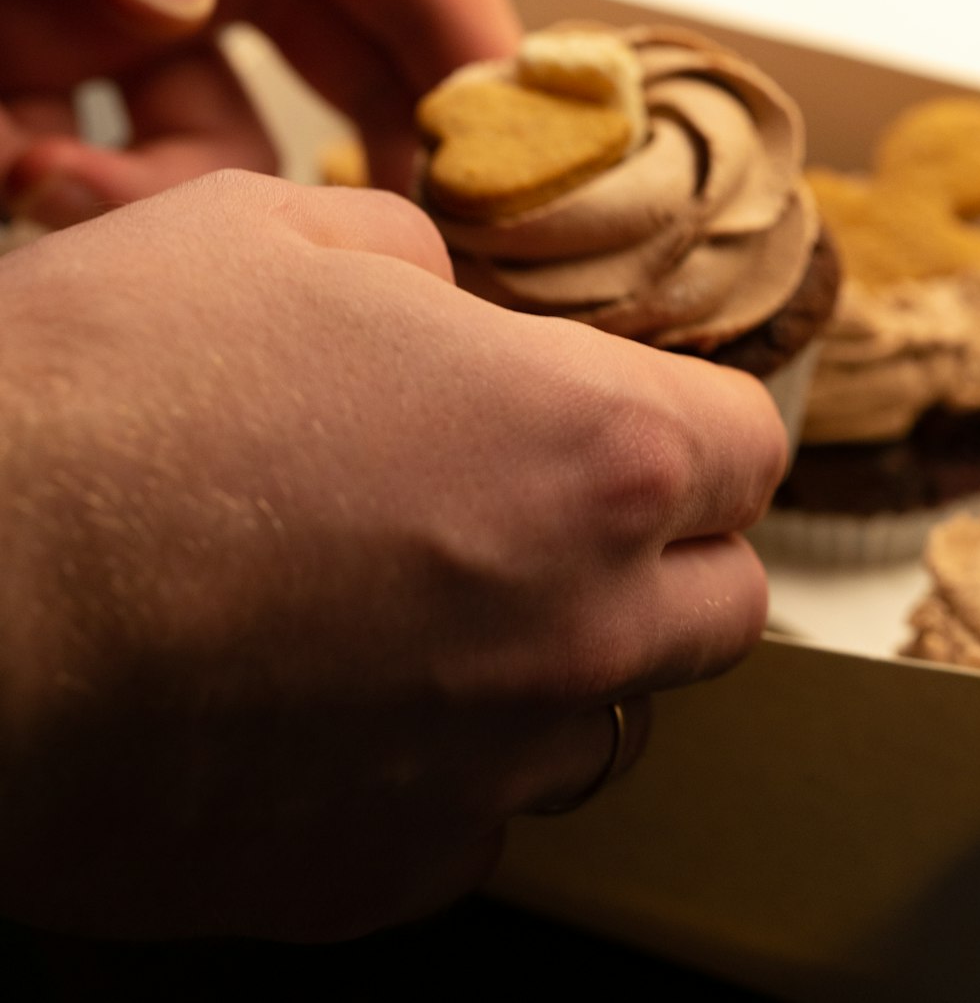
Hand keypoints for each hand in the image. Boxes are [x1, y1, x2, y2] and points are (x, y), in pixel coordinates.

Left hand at [0, 0, 518, 223]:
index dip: (480, 86)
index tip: (514, 187)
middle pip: (356, 89)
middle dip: (379, 184)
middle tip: (380, 269)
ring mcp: (137, 16)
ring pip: (216, 153)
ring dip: (175, 201)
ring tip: (69, 183)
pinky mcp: (42, 57)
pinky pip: (80, 157)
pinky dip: (57, 188)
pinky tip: (16, 168)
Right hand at [0, 174, 782, 940]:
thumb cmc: (107, 392)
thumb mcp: (270, 233)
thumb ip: (410, 257)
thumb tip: (438, 299)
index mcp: (587, 446)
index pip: (749, 444)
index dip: (696, 411)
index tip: (641, 407)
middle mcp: (575, 625)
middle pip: (721, 600)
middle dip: (663, 544)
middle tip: (550, 499)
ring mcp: (485, 767)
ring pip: (609, 718)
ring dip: (560, 656)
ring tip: (435, 600)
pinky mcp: (383, 871)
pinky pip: (477, 812)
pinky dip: (445, 755)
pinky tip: (338, 694)